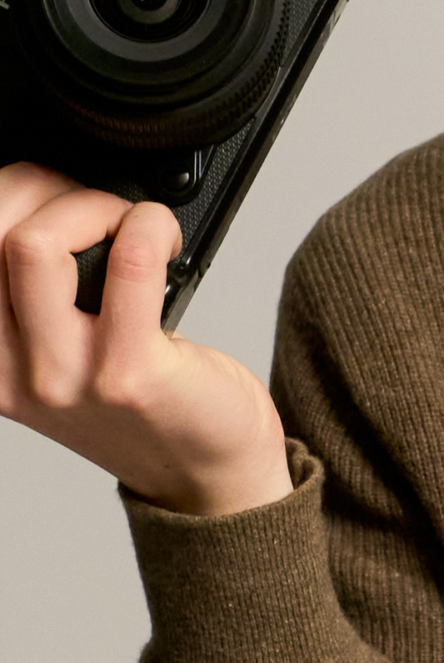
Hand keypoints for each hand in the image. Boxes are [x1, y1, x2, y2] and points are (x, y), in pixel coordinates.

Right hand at [0, 162, 292, 515]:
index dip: (13, 195)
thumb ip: (44, 295)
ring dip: (95, 207)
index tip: (52, 192)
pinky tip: (166, 239)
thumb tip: (46, 197)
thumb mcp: (65, 352)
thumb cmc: (146, 402)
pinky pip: (130, 262)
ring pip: (35, 245)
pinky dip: (151, 225)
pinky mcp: (128, 374)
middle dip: (50, 189)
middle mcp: (14, 373)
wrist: (205, 473)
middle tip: (101, 207)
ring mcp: (66, 378)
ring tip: (130, 227)